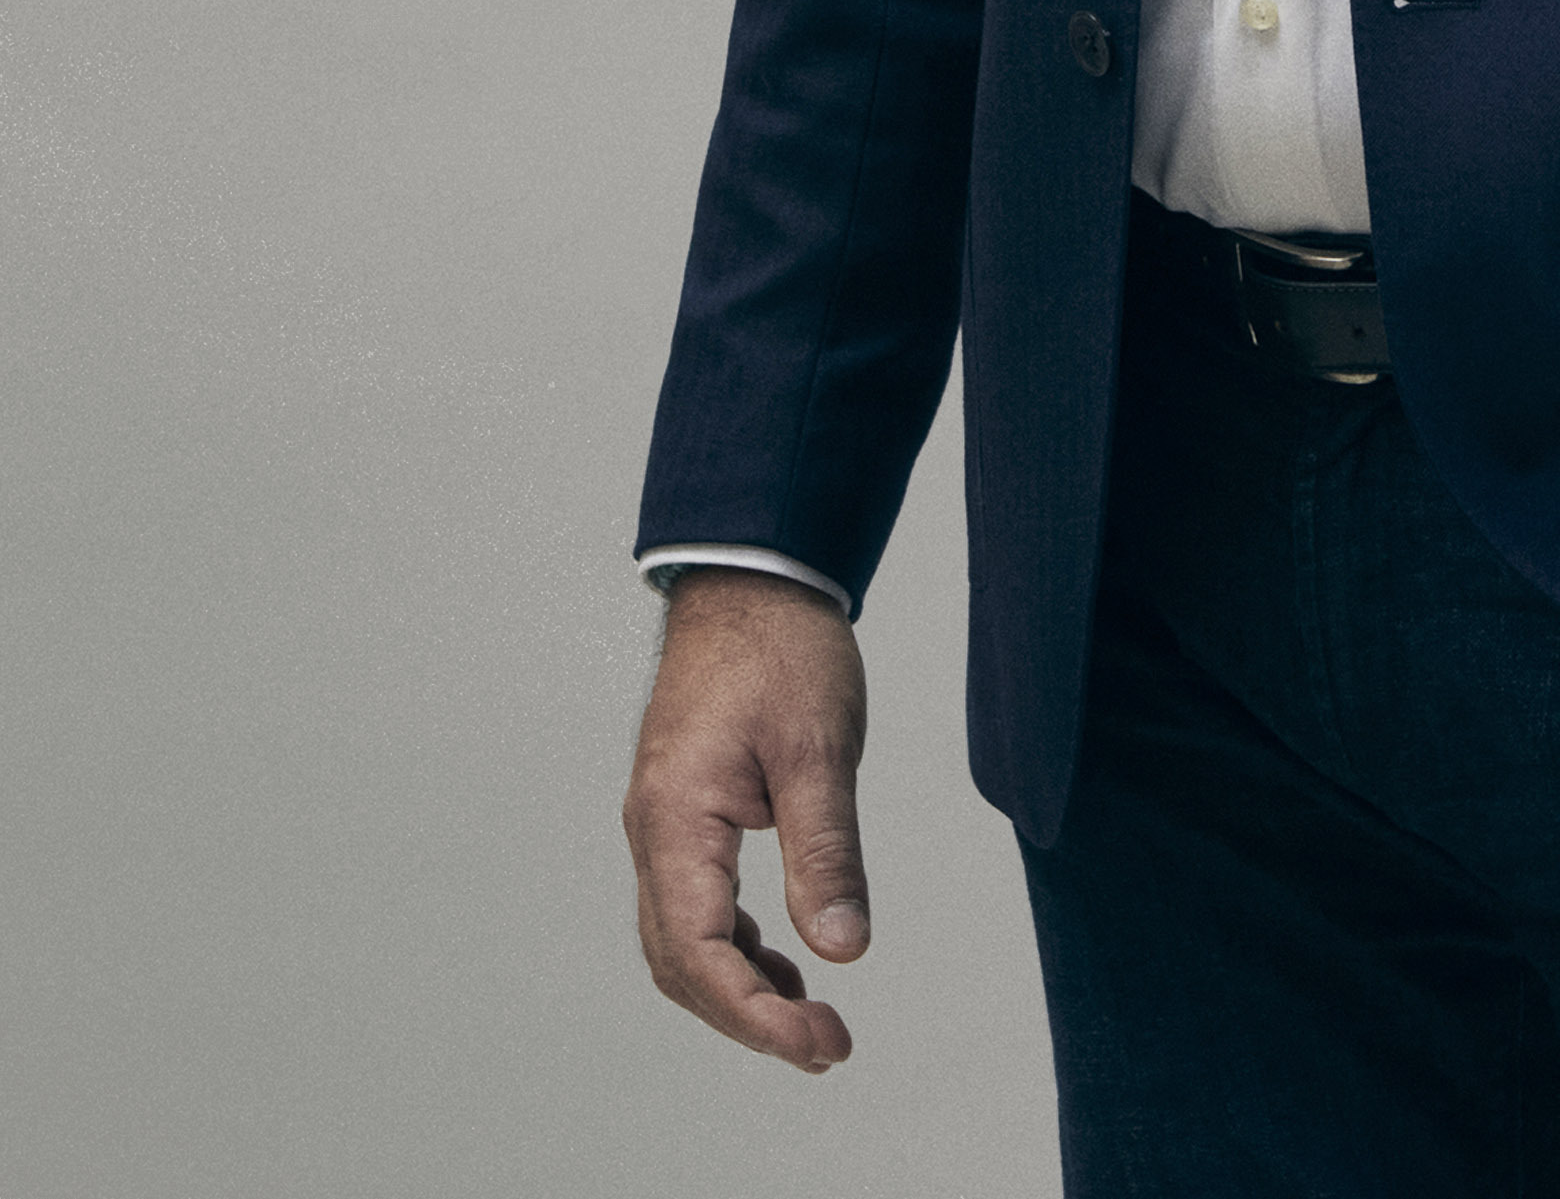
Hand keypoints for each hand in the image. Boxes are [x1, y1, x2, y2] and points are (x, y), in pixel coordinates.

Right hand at [624, 569, 869, 1072]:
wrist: (754, 577)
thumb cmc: (782, 648)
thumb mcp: (820, 750)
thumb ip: (827, 853)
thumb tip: (842, 948)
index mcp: (677, 817)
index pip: (699, 951)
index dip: (755, 1013)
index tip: (819, 1040)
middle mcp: (654, 830)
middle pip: (679, 962)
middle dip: (747, 1017)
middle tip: (826, 1044)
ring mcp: (662, 821)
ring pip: (679, 940)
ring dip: (737, 988)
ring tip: (810, 1017)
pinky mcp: (682, 810)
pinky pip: (691, 904)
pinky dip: (732, 946)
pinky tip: (781, 959)